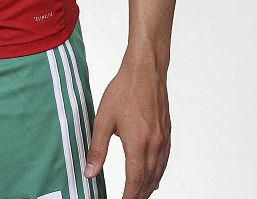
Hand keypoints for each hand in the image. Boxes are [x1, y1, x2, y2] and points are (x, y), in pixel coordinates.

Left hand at [83, 55, 170, 197]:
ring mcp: (163, 140)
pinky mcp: (167, 132)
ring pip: (158, 172)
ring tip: (138, 194)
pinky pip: (164, 161)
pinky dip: (158, 173)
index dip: (128, 197)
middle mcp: (154, 145)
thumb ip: (97, 148)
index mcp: (138, 144)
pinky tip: (153, 175)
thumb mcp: (103, 118)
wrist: (146, 70)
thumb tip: (90, 172)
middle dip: (138, 195)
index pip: (134, 182)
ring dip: (148, 186)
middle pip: (148, 181)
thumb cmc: (124, 89)